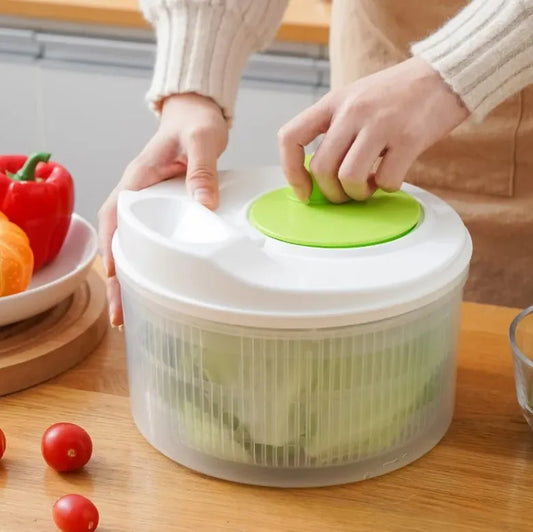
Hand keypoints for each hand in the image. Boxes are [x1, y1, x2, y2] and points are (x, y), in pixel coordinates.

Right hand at [98, 93, 228, 326]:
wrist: (196, 115)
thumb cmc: (194, 124)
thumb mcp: (201, 141)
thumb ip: (201, 170)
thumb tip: (203, 203)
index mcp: (138, 179)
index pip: (115, 218)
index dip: (113, 249)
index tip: (114, 278)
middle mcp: (136, 194)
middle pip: (117, 240)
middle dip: (116, 277)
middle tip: (120, 313)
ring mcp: (147, 203)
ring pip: (128, 243)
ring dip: (127, 276)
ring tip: (130, 312)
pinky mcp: (160, 209)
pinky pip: (147, 239)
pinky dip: (144, 263)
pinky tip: (151, 284)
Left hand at [278, 57, 469, 202]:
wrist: (445, 74)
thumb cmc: (396, 94)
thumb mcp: (355, 100)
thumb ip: (335, 132)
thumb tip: (319, 178)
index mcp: (333, 102)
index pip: (291, 137)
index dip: (291, 171)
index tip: (304, 191)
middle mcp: (352, 111)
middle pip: (321, 168)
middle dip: (332, 193)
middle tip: (346, 193)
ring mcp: (380, 124)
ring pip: (350, 178)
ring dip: (358, 193)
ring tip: (370, 184)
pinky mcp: (409, 138)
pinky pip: (386, 181)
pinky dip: (387, 187)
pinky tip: (392, 175)